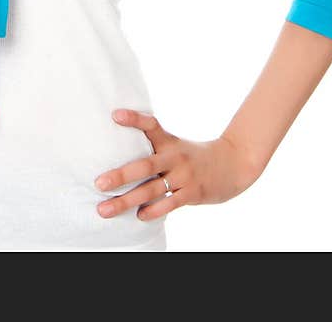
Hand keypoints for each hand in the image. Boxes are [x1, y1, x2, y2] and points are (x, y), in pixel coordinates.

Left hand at [93, 109, 261, 221]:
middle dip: (120, 176)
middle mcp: (174, 157)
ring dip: (127, 201)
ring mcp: (184, 176)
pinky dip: (153, 211)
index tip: (115, 115)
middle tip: (98, 183)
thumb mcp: (175, 145)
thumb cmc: (193, 156)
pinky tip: (138, 216)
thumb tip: (120, 146)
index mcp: (169, 141)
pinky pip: (170, 204)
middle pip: (144, 165)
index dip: (134, 119)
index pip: (151, 125)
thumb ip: (153, 146)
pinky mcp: (192, 193)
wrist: (232, 165)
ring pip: (151, 190)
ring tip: (105, 209)